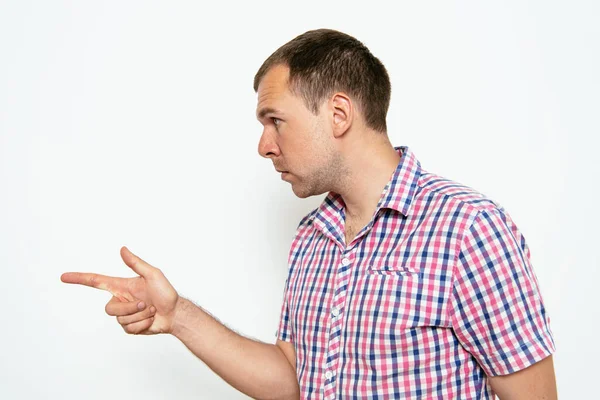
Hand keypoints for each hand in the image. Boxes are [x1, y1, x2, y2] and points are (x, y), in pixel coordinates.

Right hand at [61, 246, 179, 334]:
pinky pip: (129, 328)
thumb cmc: (166, 292)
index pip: (96, 282)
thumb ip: (136, 263)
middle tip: (148, 303)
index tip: (64, 277)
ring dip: (140, 315)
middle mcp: (120, 300)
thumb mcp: (153, 275)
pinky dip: (143, 324)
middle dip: (131, 308)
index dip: (79, 279)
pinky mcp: (129, 327)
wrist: (175, 313)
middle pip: (110, 309)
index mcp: (122, 286)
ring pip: (121, 320)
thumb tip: (122, 249)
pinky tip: (151, 320)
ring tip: (152, 310)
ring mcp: (124, 315)